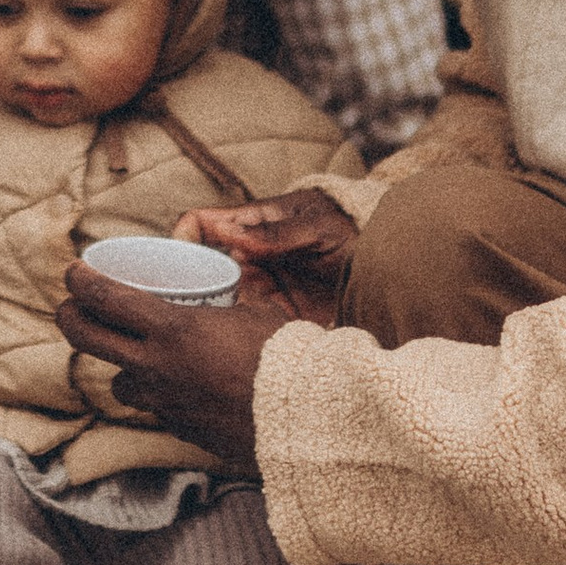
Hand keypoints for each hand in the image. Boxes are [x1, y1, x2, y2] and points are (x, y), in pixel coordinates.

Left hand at [53, 262, 269, 474]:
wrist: (302, 416)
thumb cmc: (284, 357)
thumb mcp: (253, 314)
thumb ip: (226, 309)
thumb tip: (224, 300)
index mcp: (173, 328)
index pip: (106, 299)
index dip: (81, 281)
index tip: (73, 272)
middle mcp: (157, 366)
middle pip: (88, 340)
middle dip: (71, 318)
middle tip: (71, 308)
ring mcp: (165, 402)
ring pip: (118, 384)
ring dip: (119, 368)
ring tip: (133, 356)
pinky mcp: (180, 429)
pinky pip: (155, 409)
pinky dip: (158, 396)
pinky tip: (178, 388)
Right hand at [176, 186, 357, 324]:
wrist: (389, 263)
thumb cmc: (352, 229)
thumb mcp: (318, 226)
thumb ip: (277, 232)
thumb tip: (232, 235)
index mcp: (253, 223)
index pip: (202, 224)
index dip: (182, 237)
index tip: (176, 260)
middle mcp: (249, 256)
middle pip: (203, 268)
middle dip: (189, 284)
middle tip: (186, 302)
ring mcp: (260, 285)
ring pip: (219, 298)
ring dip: (210, 310)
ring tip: (209, 325)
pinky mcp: (276, 313)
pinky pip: (246, 324)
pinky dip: (237, 331)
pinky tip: (235, 340)